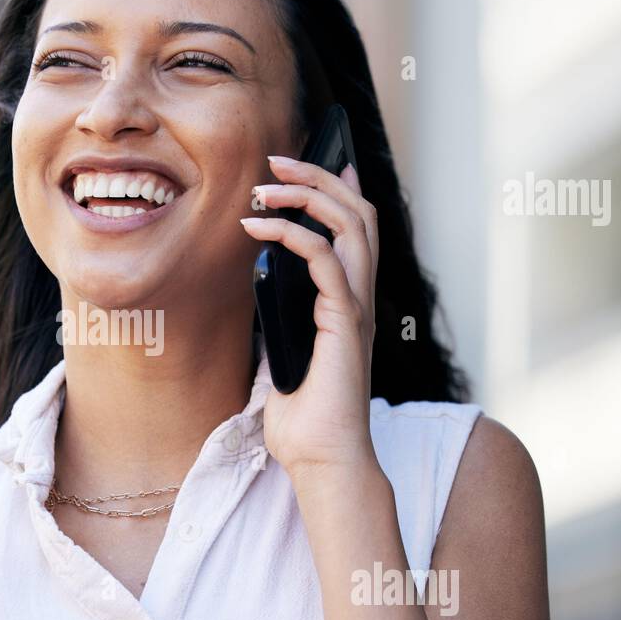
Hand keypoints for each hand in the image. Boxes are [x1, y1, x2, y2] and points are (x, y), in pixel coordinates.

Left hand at [240, 155, 379, 477]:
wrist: (323, 459)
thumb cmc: (305, 420)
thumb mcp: (288, 356)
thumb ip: (285, 321)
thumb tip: (264, 292)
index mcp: (351, 303)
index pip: (358, 230)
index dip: (339, 190)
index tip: (312, 164)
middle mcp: (361, 299)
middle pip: (358, 214)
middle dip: (319, 177)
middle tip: (278, 160)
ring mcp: (356, 309)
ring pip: (350, 226)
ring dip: (306, 196)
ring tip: (264, 187)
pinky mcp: (344, 323)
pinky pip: (325, 262)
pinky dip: (293, 236)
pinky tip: (259, 230)